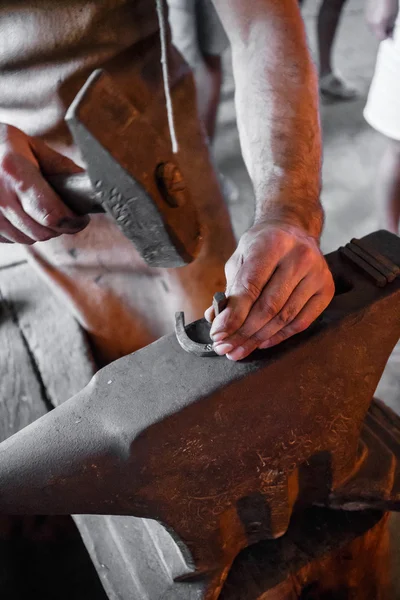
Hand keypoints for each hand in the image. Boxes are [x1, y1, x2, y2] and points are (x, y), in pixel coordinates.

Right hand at [0, 123, 88, 243]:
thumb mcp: (30, 145)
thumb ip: (60, 166)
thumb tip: (87, 185)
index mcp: (15, 173)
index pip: (52, 214)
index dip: (73, 221)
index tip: (80, 217)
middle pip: (43, 232)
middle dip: (61, 227)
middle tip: (66, 215)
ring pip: (28, 239)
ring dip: (41, 230)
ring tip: (42, 211)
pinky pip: (11, 240)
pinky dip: (22, 232)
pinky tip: (22, 214)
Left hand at [205, 222, 334, 360]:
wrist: (293, 230)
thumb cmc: (261, 247)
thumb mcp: (240, 260)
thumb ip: (230, 289)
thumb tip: (216, 320)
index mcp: (272, 243)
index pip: (251, 287)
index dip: (234, 315)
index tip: (218, 334)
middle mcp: (299, 256)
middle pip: (269, 306)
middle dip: (244, 332)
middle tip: (226, 348)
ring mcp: (317, 273)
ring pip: (285, 317)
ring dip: (259, 339)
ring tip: (239, 350)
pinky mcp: (327, 288)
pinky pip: (302, 322)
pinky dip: (280, 336)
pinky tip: (262, 343)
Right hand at [366, 0, 398, 40]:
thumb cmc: (387, 1)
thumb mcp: (393, 17)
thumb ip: (390, 28)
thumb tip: (389, 35)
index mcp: (377, 26)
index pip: (380, 38)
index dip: (386, 36)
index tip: (390, 35)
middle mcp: (370, 24)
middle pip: (376, 34)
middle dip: (382, 31)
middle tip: (388, 26)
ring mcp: (366, 20)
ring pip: (372, 29)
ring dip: (378, 26)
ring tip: (384, 17)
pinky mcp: (365, 16)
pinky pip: (370, 23)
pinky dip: (375, 21)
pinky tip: (379, 14)